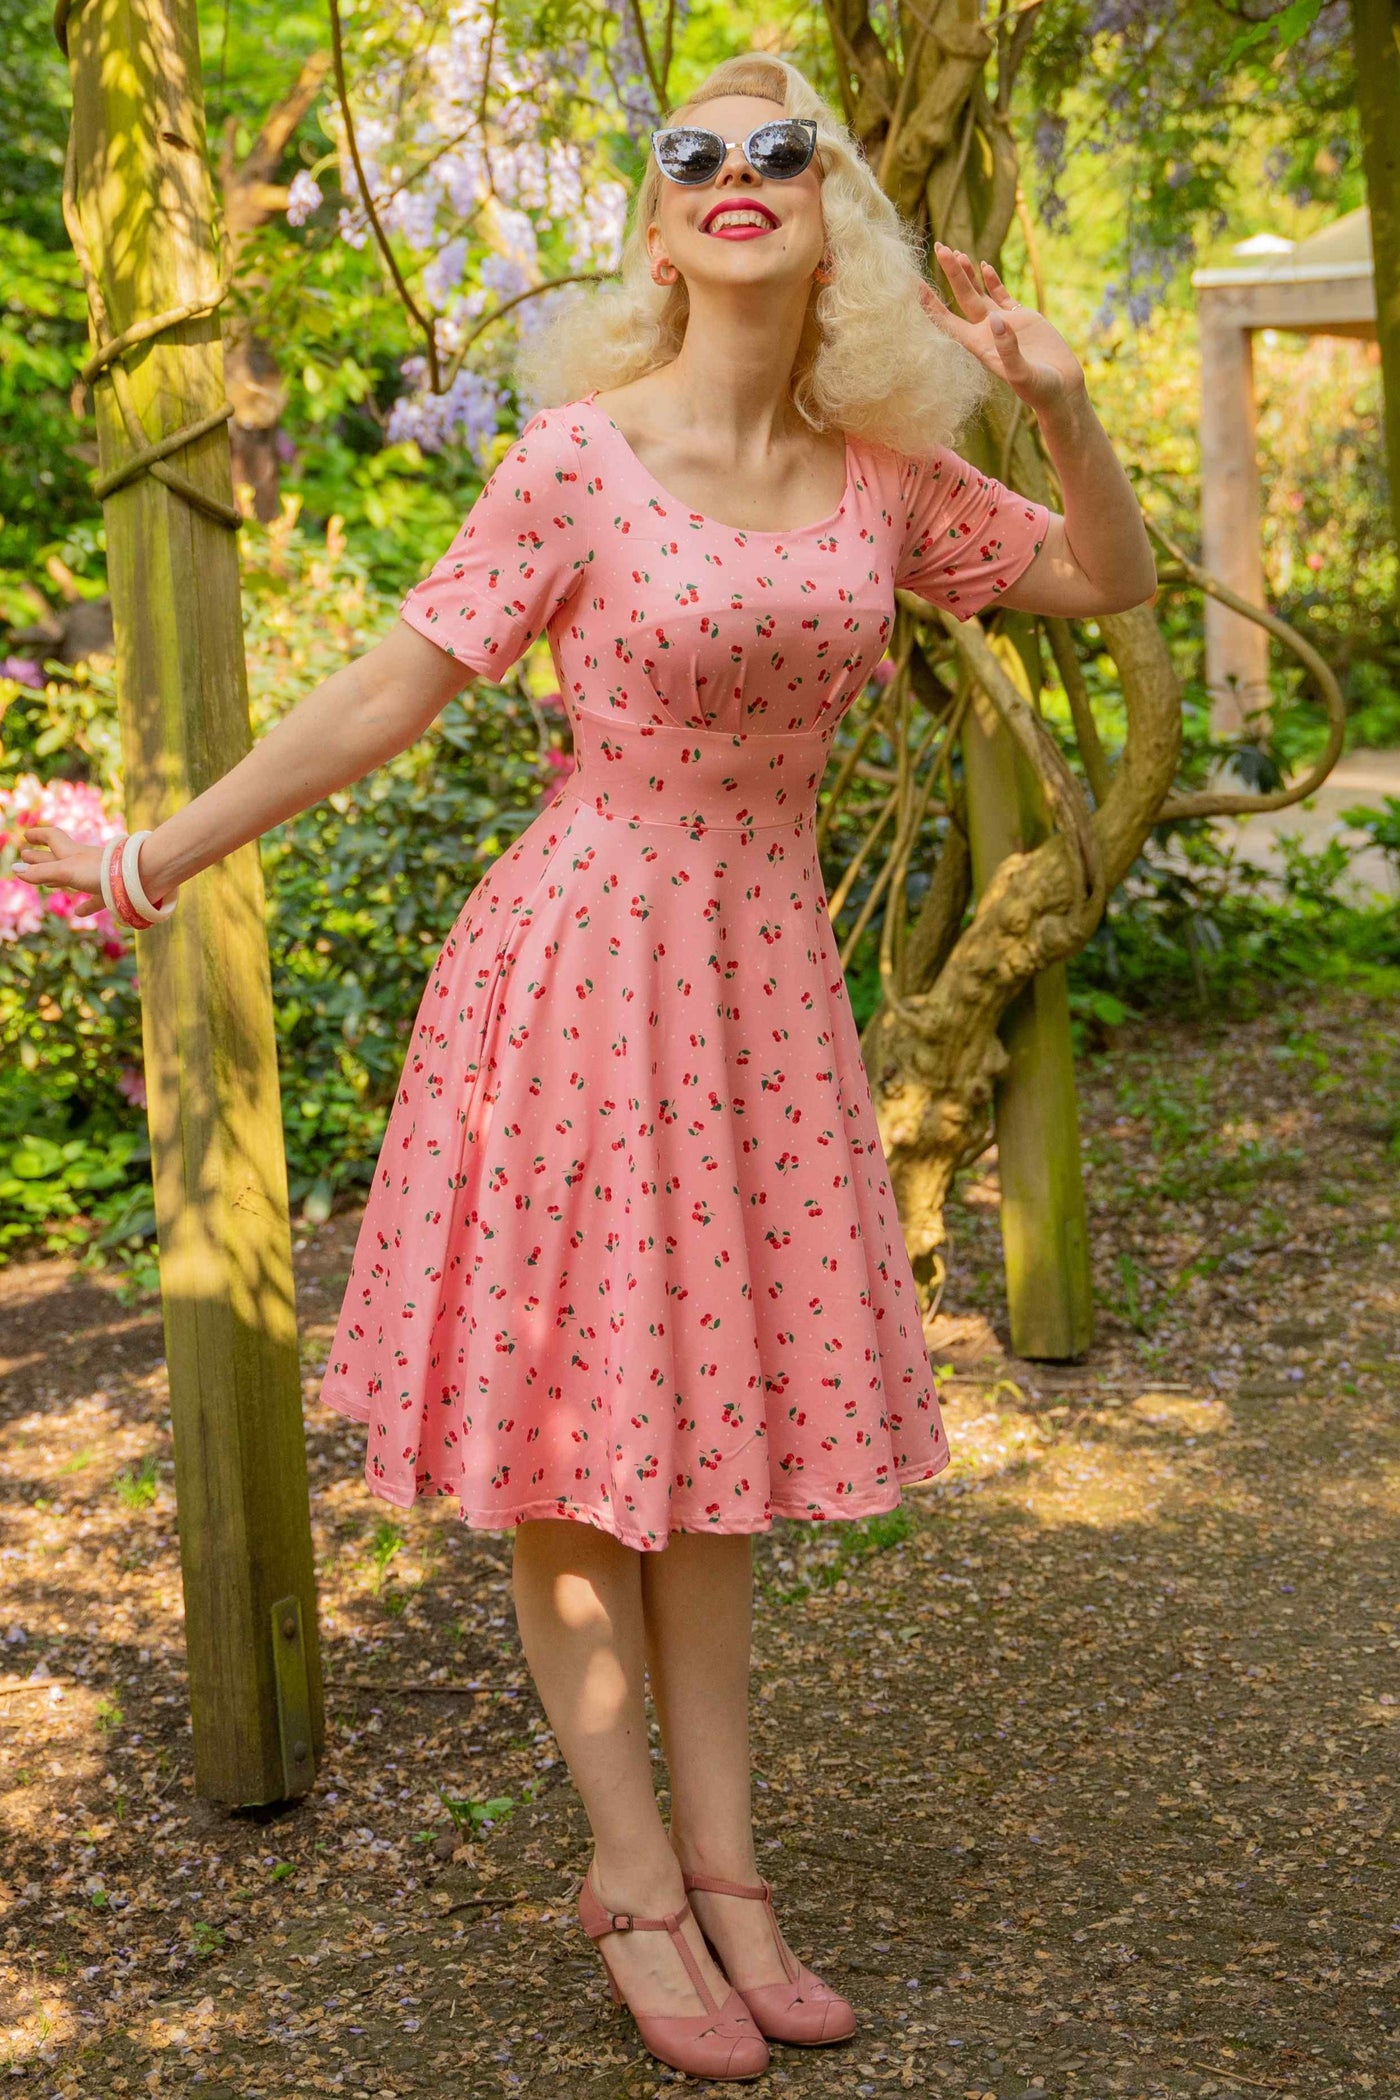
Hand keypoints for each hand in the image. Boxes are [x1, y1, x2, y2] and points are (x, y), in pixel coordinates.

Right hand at [13, 825, 109, 920]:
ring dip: (58, 879)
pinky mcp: (111, 893)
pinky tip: (78, 912)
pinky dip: (85, 905)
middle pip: (57, 857)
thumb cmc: (102, 870)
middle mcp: (83, 862)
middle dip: (41, 857)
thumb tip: (14, 870)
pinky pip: (95, 899)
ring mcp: (98, 876)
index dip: (38, 835)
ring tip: (48, 884)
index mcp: (71, 852)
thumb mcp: (66, 870)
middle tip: (26, 855)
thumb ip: (41, 872)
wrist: (142, 876)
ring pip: (74, 877)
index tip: (26, 835)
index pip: (52, 837)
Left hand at [922, 243, 1085, 413]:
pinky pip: (1002, 295)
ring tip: (956, 252)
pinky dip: (993, 280)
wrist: (1061, 391)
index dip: (930, 304)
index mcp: (979, 346)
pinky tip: (984, 265)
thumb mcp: (1022, 374)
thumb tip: (997, 320)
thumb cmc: (1039, 390)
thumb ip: (1008, 348)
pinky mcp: (1022, 319)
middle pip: (962, 298)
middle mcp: (986, 333)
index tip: (914, 284)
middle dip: (951, 273)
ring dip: (967, 274)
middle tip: (939, 246)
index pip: (947, 322)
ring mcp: (1003, 324)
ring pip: (979, 294)